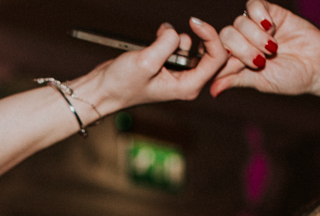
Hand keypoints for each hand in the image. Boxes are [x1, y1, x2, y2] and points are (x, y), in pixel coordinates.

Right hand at [70, 18, 229, 118]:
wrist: (103, 89)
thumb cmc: (121, 85)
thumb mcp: (145, 62)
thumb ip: (166, 44)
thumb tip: (175, 32)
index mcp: (188, 86)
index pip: (216, 59)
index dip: (210, 36)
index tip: (195, 22)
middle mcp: (187, 81)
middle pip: (209, 52)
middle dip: (197, 37)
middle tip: (183, 28)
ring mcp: (178, 72)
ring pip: (192, 45)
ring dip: (177, 37)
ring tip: (157, 43)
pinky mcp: (168, 64)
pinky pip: (177, 44)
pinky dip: (167, 37)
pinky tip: (155, 41)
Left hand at [210, 2, 319, 98]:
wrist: (318, 67)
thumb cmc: (289, 78)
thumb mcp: (259, 82)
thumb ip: (235, 80)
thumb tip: (210, 90)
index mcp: (235, 59)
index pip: (216, 52)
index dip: (224, 58)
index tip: (238, 66)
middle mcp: (242, 41)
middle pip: (226, 35)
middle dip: (242, 50)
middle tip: (261, 61)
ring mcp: (255, 26)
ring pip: (239, 22)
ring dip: (255, 37)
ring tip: (273, 48)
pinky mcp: (270, 12)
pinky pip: (253, 5)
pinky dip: (259, 15)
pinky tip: (271, 26)